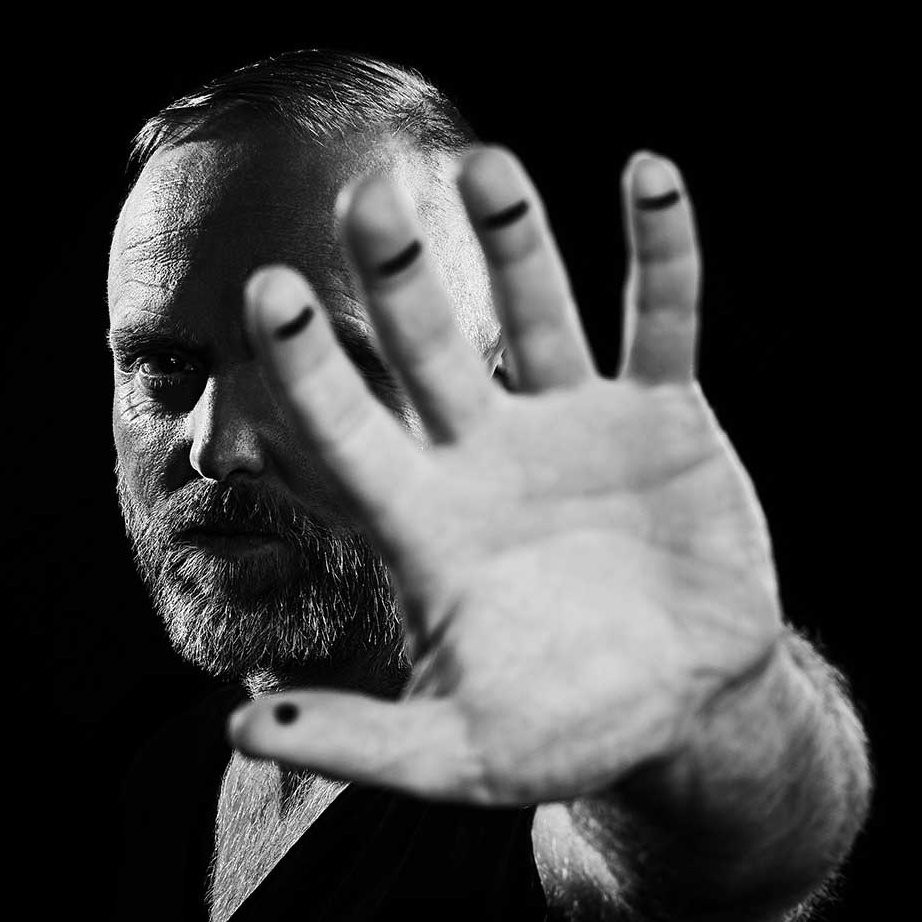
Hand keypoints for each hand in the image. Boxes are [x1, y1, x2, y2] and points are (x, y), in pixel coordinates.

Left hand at [228, 148, 783, 805]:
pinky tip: (645, 176)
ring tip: (485, 165)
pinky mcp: (662, 417)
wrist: (683, 714)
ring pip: (535, 313)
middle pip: (427, 349)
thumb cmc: (556, 734)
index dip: (310, 368)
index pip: (348, 433)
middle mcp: (483, 456)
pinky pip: (660, 322)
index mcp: (424, 525)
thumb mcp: (453, 755)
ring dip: (514, 240)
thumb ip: (355, 742)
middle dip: (398, 275)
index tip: (269, 294)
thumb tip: (237, 732)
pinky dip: (660, 254)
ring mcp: (572, 426)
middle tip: (366, 195)